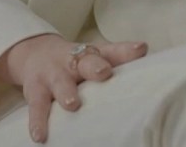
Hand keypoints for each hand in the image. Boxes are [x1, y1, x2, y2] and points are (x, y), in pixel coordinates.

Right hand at [0, 33, 149, 142]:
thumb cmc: (75, 63)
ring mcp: (53, 74)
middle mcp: (73, 61)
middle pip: (85, 60)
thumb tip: (150, 66)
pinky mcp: (35, 89)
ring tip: (72, 104)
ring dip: (66, 92)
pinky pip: (37, 105)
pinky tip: (40, 135)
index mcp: (92, 54)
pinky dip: (38, 121)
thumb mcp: (95, 59)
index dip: (126, 51)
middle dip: (94, 67)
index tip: (140, 50)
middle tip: (104, 73)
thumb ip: (119, 64)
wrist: (34, 53)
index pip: (112, 50)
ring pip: (60, 82)